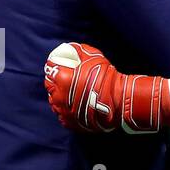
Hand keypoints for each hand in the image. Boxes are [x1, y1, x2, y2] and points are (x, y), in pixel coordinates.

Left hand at [43, 42, 169, 133]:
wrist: (120, 101)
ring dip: (59, 95)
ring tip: (69, 92)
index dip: (55, 65)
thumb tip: (71, 47)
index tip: (60, 64)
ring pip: (54, 101)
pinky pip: (61, 114)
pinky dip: (65, 109)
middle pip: (49, 85)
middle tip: (64, 78)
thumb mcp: (94, 56)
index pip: (50, 68)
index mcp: (62, 79)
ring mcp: (63, 111)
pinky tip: (73, 104)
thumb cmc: (107, 77)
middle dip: (55, 80)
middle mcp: (58, 96)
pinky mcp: (68, 122)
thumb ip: (79, 50)